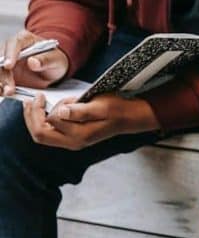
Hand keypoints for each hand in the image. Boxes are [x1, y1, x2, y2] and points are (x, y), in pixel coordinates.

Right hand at [1, 30, 68, 94]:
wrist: (53, 69)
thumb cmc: (54, 59)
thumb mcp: (55, 59)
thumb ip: (46, 60)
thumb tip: (33, 62)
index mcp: (25, 39)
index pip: (14, 43)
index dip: (10, 54)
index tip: (9, 66)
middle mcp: (12, 49)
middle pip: (1, 58)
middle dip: (3, 74)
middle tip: (9, 86)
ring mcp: (6, 61)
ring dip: (1, 81)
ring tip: (8, 91)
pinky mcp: (4, 72)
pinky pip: (0, 78)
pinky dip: (1, 86)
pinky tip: (4, 92)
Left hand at [23, 93, 159, 149]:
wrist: (129, 117)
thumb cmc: (116, 108)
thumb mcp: (100, 106)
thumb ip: (80, 111)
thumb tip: (59, 112)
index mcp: (78, 135)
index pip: (49, 125)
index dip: (42, 110)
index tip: (43, 95)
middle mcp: (72, 142)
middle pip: (40, 135)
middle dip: (31, 118)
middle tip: (30, 101)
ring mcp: (71, 142)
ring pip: (42, 135)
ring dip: (35, 120)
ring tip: (36, 103)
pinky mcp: (72, 138)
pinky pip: (50, 133)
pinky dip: (42, 121)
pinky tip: (45, 110)